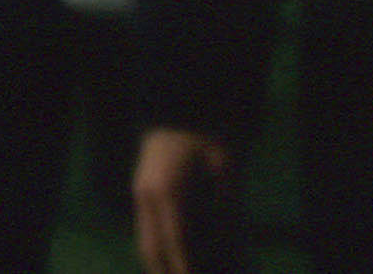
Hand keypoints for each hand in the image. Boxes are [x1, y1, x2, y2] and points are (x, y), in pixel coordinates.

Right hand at [134, 124, 235, 273]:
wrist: (180, 115)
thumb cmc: (206, 142)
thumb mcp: (224, 172)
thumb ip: (228, 209)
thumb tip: (231, 247)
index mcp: (168, 191)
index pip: (175, 240)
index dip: (184, 265)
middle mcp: (148, 196)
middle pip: (150, 246)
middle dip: (164, 271)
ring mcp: (141, 193)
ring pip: (144, 240)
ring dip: (158, 263)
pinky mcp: (141, 191)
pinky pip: (145, 229)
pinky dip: (156, 248)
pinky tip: (169, 260)